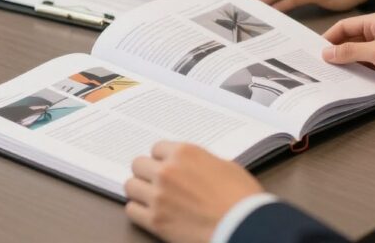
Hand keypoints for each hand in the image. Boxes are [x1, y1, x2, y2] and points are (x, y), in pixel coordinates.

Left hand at [126, 141, 263, 242]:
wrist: (244, 226)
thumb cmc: (242, 198)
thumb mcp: (226, 167)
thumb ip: (201, 162)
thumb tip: (193, 167)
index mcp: (185, 153)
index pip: (156, 148)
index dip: (162, 159)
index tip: (165, 166)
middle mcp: (167, 171)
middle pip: (138, 165)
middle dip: (147, 173)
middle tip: (156, 182)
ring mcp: (158, 196)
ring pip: (130, 186)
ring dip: (140, 191)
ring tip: (151, 197)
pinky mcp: (155, 221)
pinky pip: (132, 211)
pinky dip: (139, 212)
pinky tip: (150, 213)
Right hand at [323, 12, 374, 100]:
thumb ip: (350, 52)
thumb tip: (326, 53)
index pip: (345, 26)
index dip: (329, 38)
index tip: (315, 51)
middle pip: (350, 41)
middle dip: (336, 53)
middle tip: (319, 66)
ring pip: (358, 56)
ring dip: (347, 65)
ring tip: (329, 76)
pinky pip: (369, 68)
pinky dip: (359, 74)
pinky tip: (348, 83)